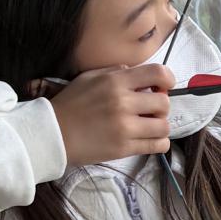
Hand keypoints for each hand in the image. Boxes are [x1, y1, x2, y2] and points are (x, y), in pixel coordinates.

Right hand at [38, 64, 173, 164]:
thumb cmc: (70, 104)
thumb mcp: (89, 78)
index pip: (158, 73)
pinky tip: (150, 140)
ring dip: (160, 126)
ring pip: (164, 126)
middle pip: (164, 103)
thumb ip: (114, 72)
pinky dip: (159, 143)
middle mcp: (123, 102)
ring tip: (149, 126)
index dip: (168, 79)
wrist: (52, 134)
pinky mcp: (124, 148)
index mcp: (116, 81)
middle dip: (161, 106)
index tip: (164, 86)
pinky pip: (158, 146)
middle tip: (150, 110)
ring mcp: (125, 127)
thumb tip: (134, 71)